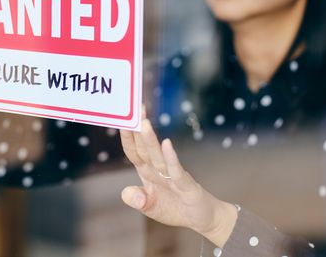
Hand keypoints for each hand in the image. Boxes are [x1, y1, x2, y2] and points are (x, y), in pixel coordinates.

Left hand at [119, 112, 237, 247]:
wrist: (203, 217)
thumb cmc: (175, 207)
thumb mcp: (150, 207)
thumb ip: (137, 199)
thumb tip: (126, 193)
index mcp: (148, 173)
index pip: (134, 153)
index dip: (127, 138)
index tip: (122, 119)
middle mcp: (160, 170)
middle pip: (146, 148)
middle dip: (139, 130)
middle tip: (135, 109)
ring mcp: (173, 176)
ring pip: (158, 156)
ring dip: (151, 140)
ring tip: (144, 123)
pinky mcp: (186, 186)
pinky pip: (176, 170)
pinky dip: (171, 157)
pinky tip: (166, 144)